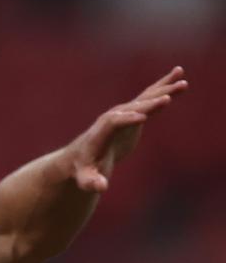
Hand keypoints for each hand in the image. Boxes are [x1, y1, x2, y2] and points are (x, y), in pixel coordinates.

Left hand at [69, 66, 187, 191]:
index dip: (127, 120)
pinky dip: (164, 86)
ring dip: (163, 90)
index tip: (143, 118)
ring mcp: (124, 113)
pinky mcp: (133, 112)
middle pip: (132, 108)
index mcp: (101, 132)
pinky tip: (179, 74)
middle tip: (167, 99)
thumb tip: (100, 187)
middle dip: (148, 104)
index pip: (114, 123)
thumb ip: (91, 182)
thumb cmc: (83, 169)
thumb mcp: (85, 178)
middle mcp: (113, 118)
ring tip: (182, 82)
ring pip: (145, 99)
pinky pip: (150, 97)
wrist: (81, 156)